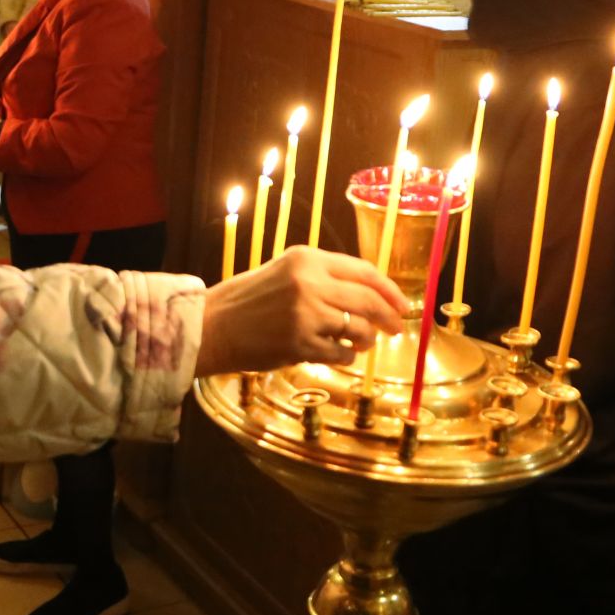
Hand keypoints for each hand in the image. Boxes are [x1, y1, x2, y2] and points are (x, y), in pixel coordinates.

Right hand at [196, 246, 410, 374]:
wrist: (213, 325)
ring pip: (359, 329)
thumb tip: (369, 293)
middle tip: (396, 329)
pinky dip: (346, 356)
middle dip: (389, 317)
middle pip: (368, 300)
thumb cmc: (248, 299)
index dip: (389, 290)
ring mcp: (305, 314)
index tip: (402, 304)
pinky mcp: (300, 344)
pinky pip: (341, 353)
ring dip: (367, 339)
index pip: (364, 271)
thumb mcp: (285, 272)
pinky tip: (339, 354)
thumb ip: (322, 277)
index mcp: (307, 258)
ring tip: (362, 343)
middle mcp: (309, 282)